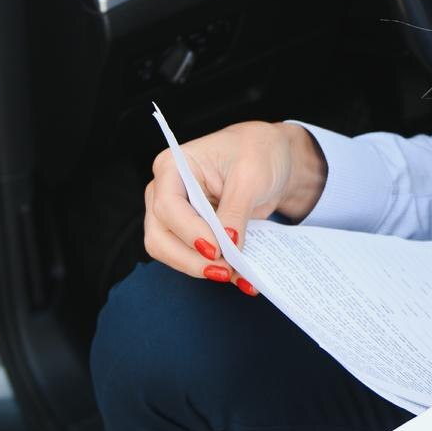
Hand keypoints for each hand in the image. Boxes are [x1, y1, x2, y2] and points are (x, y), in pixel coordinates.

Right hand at [144, 121, 325, 291]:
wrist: (271, 158)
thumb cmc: (257, 152)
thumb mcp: (251, 176)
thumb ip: (235, 210)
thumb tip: (227, 244)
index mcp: (173, 166)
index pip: (168, 205)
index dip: (189, 232)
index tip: (217, 250)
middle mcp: (165, 191)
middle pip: (159, 236)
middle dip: (190, 259)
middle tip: (224, 271)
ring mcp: (174, 214)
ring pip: (169, 252)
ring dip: (199, 268)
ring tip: (235, 275)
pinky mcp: (189, 232)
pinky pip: (191, 257)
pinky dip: (212, 269)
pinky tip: (239, 278)